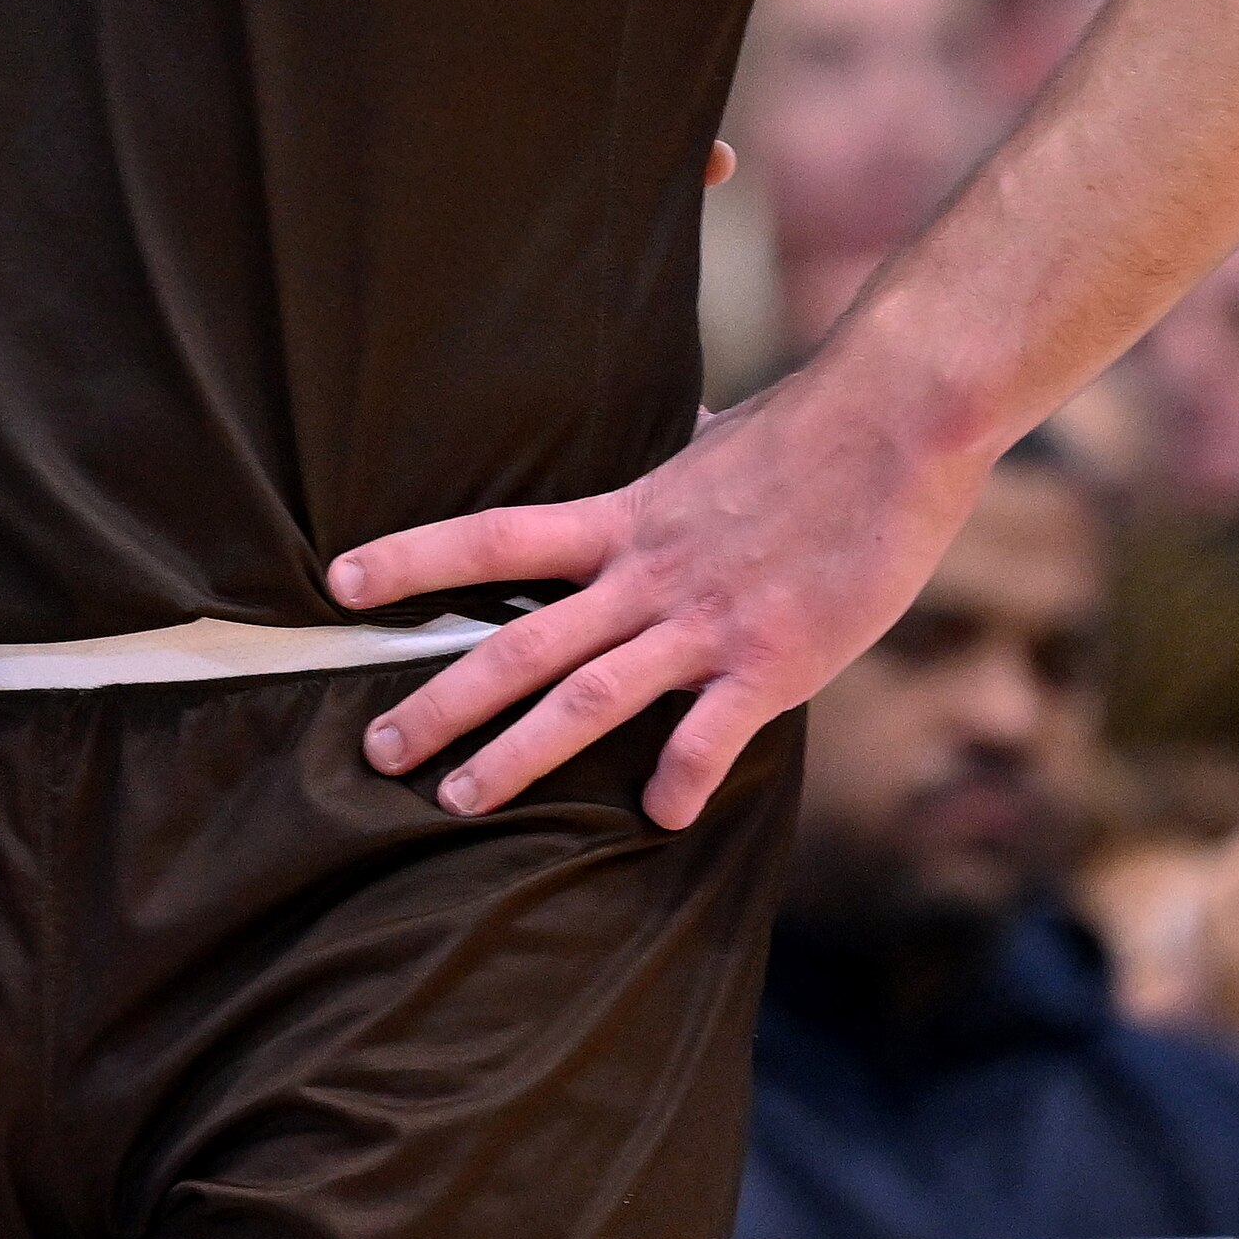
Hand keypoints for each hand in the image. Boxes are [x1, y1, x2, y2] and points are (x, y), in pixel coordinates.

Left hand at [336, 372, 982, 826]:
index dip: (413, 559)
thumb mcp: (716, 443)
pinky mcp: (775, 659)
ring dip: (518, 756)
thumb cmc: (811, 428)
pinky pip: (714, 733)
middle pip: (519, 643)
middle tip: (377, 750)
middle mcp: (647, 575)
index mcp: (624, 519)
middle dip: (441, 701)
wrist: (897, 422)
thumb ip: (687, 459)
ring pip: (588, 698)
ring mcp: (706, 621)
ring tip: (458, 801)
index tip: (341, 581)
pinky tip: (659, 816)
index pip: (492, 536)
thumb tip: (695, 427)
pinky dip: (684, 777)